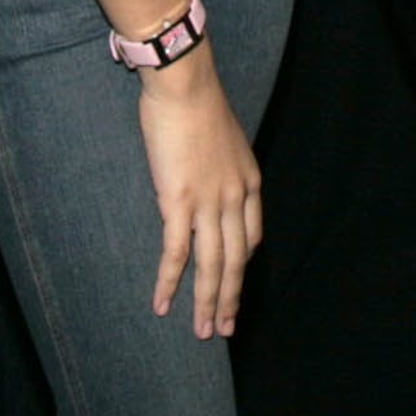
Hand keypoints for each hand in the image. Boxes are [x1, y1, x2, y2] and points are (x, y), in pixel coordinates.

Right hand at [137, 57, 262, 338]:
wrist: (185, 84)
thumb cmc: (198, 103)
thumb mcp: (224, 139)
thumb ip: (221, 167)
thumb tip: (208, 178)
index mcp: (248, 182)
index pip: (252, 237)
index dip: (243, 267)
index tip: (235, 286)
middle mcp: (235, 198)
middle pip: (236, 261)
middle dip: (230, 298)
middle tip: (224, 329)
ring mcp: (209, 203)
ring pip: (212, 266)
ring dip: (206, 303)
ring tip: (202, 332)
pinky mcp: (179, 202)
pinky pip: (176, 253)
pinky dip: (170, 283)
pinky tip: (163, 305)